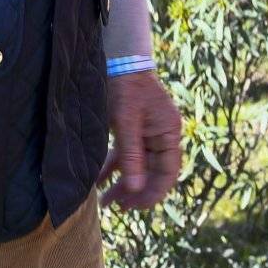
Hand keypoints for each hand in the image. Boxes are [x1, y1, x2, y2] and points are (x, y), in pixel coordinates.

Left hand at [103, 69, 184, 210]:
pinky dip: (113, 168)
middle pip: (152, 172)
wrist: (118, 59)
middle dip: (135, 192)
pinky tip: (99, 181)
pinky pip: (125, 155)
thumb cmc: (125, 87)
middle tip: (118, 208)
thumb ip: (131, 156)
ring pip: (137, 166)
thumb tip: (135, 189)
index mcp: (168, 133)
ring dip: (123, 184)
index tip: (136, 207)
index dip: (154, 192)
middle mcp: (161, 136)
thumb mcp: (126, 122)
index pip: (168, 172)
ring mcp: (147, 133)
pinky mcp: (132, 129)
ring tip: (106, 202)